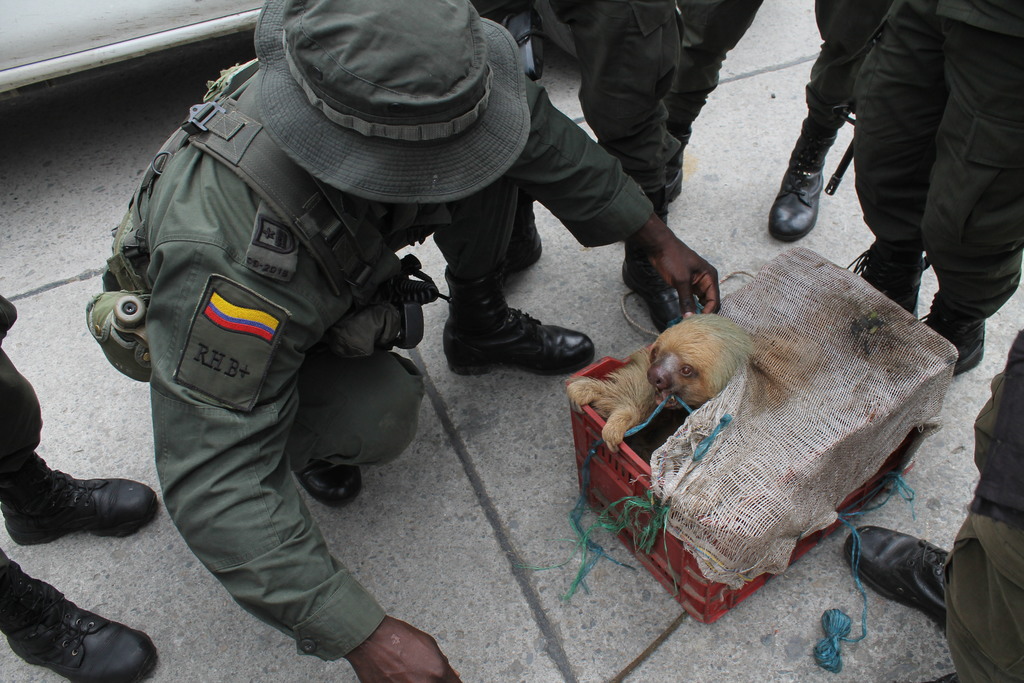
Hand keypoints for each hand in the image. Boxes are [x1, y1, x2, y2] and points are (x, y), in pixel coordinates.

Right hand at [345, 616, 460, 681]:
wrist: (370, 639)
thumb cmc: (397, 638)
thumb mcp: (428, 644)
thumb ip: (443, 663)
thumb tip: (454, 675)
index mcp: (438, 672)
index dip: (450, 682)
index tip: (446, 680)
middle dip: (433, 681)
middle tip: (422, 674)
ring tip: (408, 674)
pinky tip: (399, 678)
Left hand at [627, 213, 720, 315]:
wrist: (658, 245)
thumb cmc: (672, 257)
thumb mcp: (681, 280)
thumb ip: (686, 299)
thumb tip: (690, 317)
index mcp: (710, 277)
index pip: (714, 300)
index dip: (708, 312)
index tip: (699, 323)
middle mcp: (706, 280)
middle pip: (709, 302)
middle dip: (703, 313)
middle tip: (693, 325)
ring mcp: (696, 283)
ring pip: (700, 302)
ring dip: (696, 311)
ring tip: (689, 322)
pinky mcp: (686, 284)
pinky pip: (691, 299)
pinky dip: (689, 306)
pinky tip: (684, 315)